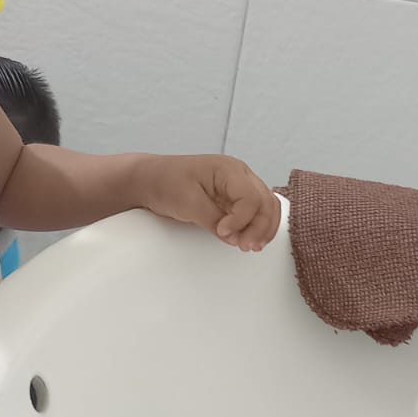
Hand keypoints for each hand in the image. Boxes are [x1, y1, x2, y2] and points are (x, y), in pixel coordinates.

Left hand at [136, 155, 280, 250]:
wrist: (150, 180)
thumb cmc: (165, 182)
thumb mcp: (187, 202)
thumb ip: (213, 219)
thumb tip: (234, 237)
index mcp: (229, 169)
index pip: (250, 197)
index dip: (241, 219)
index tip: (223, 233)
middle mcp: (239, 175)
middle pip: (266, 202)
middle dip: (259, 227)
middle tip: (245, 246)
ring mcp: (239, 186)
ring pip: (267, 207)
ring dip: (263, 228)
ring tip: (250, 246)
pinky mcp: (235, 199)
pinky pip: (257, 211)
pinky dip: (258, 226)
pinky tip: (251, 240)